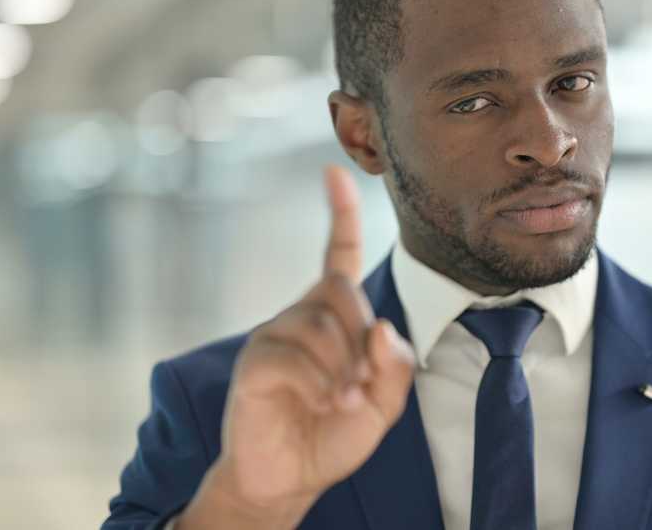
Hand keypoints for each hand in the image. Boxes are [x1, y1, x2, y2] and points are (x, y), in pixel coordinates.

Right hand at [178, 166, 415, 528]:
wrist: (289, 478)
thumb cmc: (332, 436)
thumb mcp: (383, 405)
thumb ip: (395, 367)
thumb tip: (382, 329)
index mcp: (331, 317)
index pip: (336, 255)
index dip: (341, 214)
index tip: (334, 173)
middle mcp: (300, 315)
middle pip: (343, 294)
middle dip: (360, 346)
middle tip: (352, 388)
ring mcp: (274, 334)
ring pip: (323, 326)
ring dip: (340, 372)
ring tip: (331, 401)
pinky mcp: (255, 360)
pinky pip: (296, 356)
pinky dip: (317, 386)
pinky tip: (315, 403)